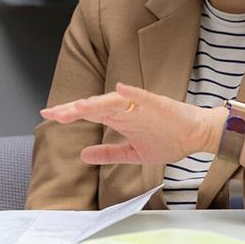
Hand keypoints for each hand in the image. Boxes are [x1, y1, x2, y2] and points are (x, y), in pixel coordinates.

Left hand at [40, 83, 227, 164]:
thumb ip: (108, 153)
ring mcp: (141, 106)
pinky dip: (132, 93)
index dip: (69, 114)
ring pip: (114, 102)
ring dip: (96, 103)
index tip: (48, 115)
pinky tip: (120, 90)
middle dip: (73, 110)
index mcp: (120, 119)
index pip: (89, 113)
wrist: (196, 134)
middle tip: (52, 112)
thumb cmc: (168, 139)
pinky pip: (143, 97)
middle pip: (95, 107)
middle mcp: (126, 110)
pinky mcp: (158, 105)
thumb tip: (83, 154)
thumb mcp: (133, 153)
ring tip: (78, 107)